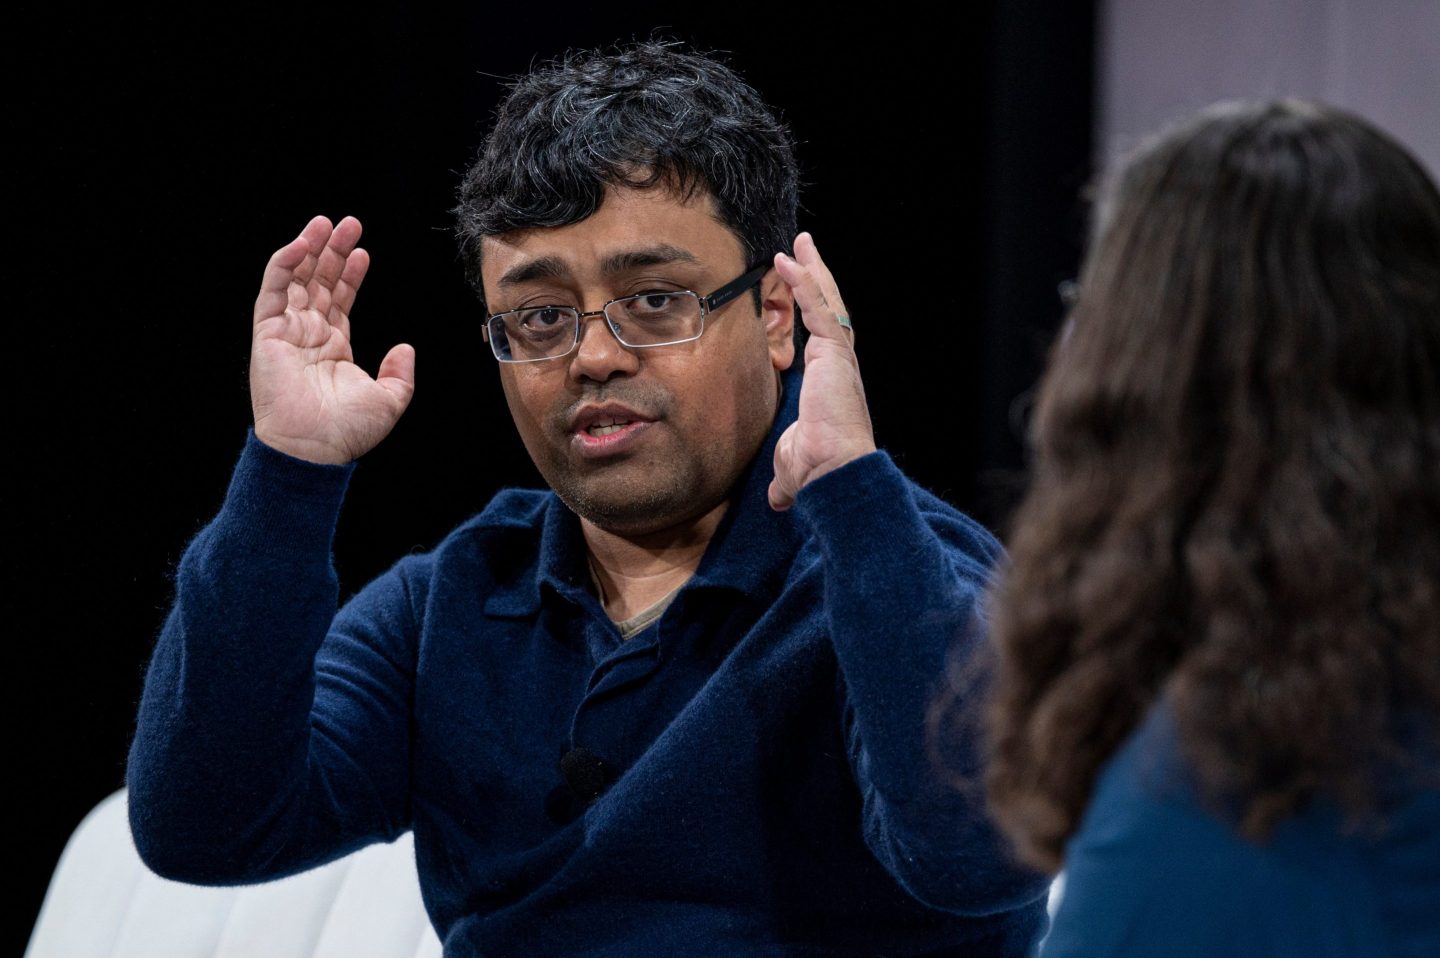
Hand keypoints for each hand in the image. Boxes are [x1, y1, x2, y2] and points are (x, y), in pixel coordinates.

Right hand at [250, 215, 415, 464]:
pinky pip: (272, 291)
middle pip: (319, 283)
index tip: (363, 252)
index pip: (340, 301)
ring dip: (309, 249)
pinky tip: (300, 243)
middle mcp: (308, 336)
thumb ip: (400, 374)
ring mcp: (287, 332)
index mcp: (333, 348)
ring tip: (326, 223)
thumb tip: (405, 348)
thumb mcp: (390, 400)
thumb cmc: (348, 431)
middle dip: (332, 252)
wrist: (315, 447)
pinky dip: (284, 264)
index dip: (350, 275)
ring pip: (296, 279)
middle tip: (348, 223)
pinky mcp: (267, 333)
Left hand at [768, 232, 875, 510]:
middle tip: (805, 247)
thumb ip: (785, 476)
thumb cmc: (819, 471)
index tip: (803, 285)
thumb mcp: (791, 467)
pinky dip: (805, 282)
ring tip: (801, 241)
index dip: (813, 308)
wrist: (835, 472)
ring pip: (827, 302)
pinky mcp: (834, 355)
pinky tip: (790, 259)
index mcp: (831, 382)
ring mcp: (838, 357)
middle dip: (817, 276)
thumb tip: (779, 499)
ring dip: (813, 269)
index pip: (822, 335)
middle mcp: (839, 365)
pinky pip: (819, 309)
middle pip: (830, 309)